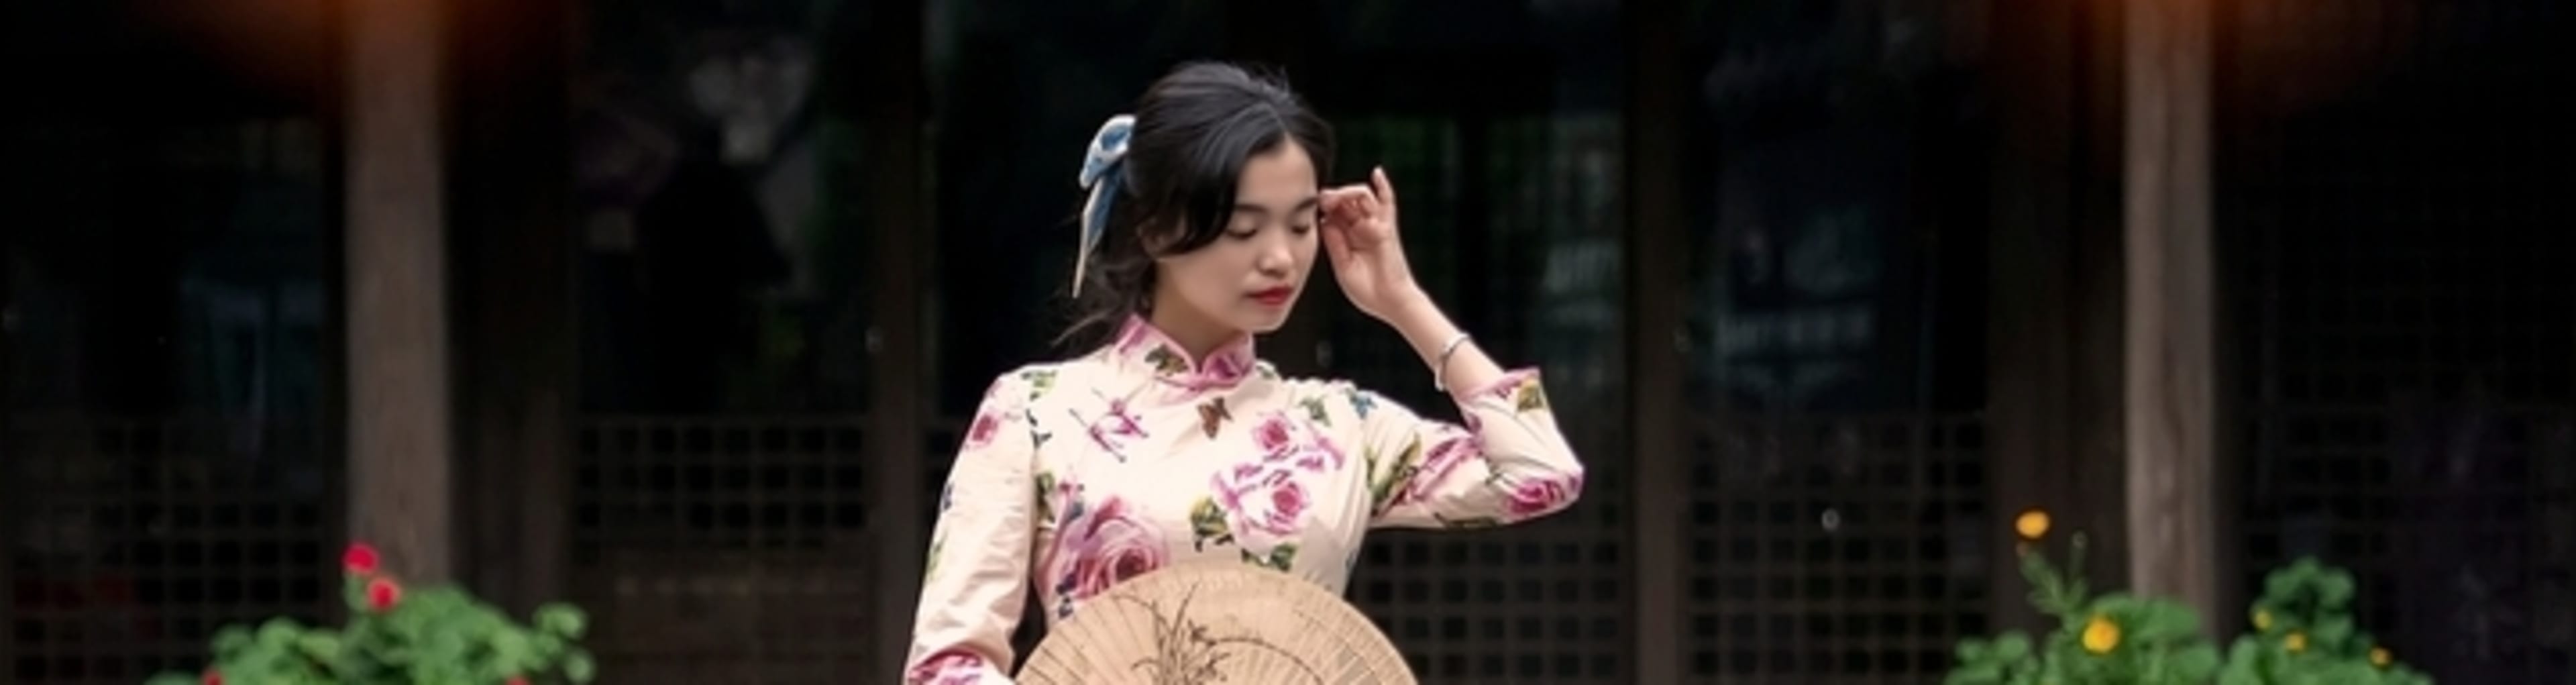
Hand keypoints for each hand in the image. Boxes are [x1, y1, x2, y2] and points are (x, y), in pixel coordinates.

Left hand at [1320, 167, 1423, 321]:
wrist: (1389, 303)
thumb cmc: (1367, 290)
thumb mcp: (1342, 267)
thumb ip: (1334, 244)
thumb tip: (1324, 220)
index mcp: (1347, 238)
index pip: (1333, 214)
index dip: (1322, 207)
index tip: (1309, 206)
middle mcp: (1361, 228)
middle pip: (1345, 202)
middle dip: (1331, 197)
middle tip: (1320, 199)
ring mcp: (1375, 226)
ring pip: (1361, 197)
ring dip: (1346, 193)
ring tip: (1335, 197)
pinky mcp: (1388, 228)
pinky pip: (1388, 202)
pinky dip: (1384, 186)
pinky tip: (1377, 173)